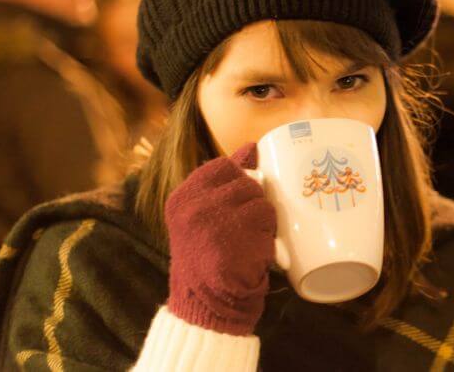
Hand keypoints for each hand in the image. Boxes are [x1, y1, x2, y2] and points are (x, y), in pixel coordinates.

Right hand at [165, 143, 275, 335]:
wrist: (205, 308)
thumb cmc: (208, 257)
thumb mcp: (202, 215)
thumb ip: (222, 183)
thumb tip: (251, 146)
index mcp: (183, 198)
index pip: (223, 166)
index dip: (240, 180)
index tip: (238, 201)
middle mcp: (195, 208)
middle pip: (248, 184)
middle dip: (255, 204)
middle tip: (245, 229)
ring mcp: (216, 226)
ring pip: (263, 203)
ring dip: (265, 224)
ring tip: (250, 242)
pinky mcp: (237, 245)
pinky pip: (269, 226)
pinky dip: (270, 240)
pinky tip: (256, 254)